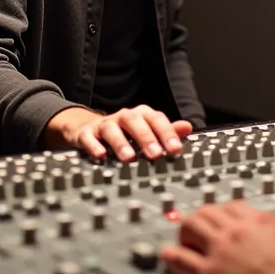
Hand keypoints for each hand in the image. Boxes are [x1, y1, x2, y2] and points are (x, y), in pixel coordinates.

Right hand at [44, 104, 192, 161]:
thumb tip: (188, 128)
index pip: (157, 119)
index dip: (166, 133)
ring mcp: (104, 124)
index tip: (175, 149)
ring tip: (129, 158)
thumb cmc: (124, 131)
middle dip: (146, 138)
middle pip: (135, 122)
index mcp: (141, 115)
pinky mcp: (86, 134)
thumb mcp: (147, 130)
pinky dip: (94, 146)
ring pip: (112, 129)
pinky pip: (89, 138)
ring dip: (121, 143)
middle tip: (156, 154)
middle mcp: (124, 117)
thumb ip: (166, 131)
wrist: (89, 128)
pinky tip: (101, 156)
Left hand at [161, 201, 274, 273]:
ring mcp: (221, 250)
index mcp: (260, 222)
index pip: (233, 205)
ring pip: (192, 224)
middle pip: (209, 210)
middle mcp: (237, 231)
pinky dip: (172, 256)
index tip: (221, 218)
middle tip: (199, 229)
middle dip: (202, 218)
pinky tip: (168, 256)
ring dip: (186, 231)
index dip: (224, 212)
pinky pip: (181, 258)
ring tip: (184, 239)